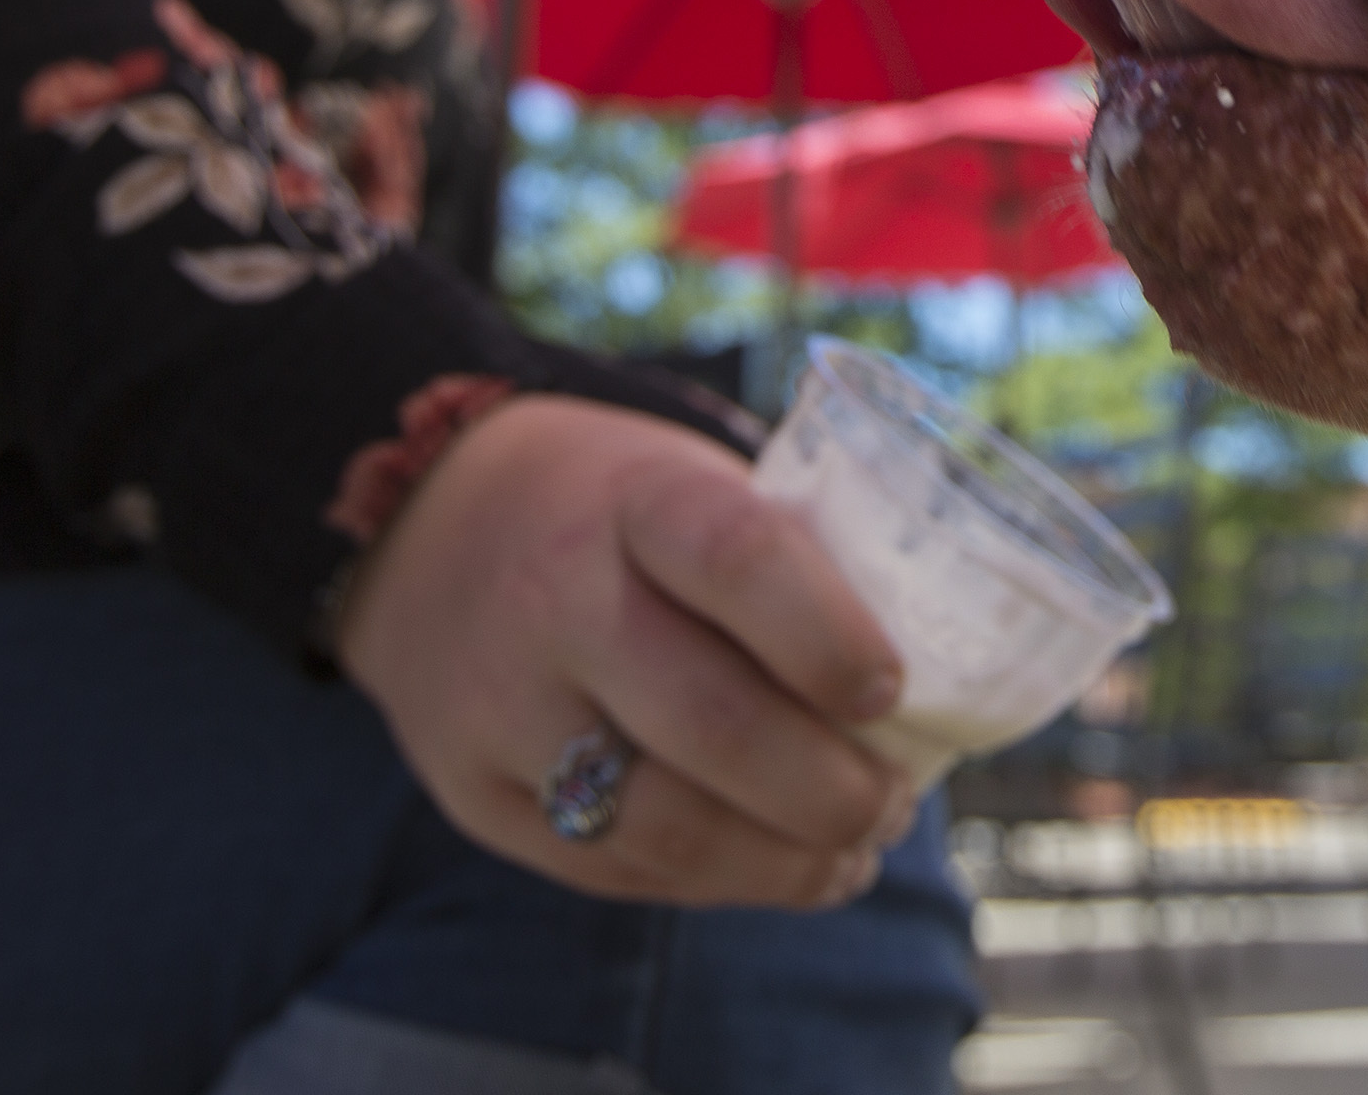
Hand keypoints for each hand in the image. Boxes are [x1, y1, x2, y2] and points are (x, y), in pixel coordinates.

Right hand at [333, 394, 918, 906]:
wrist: (425, 527)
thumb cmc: (617, 510)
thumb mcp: (688, 483)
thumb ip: (787, 565)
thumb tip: (942, 674)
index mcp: (632, 500)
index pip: (737, 559)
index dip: (830, 635)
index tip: (892, 689)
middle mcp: (555, 604)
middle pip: (711, 723)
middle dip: (830, 790)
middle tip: (895, 803)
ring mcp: (503, 711)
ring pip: (665, 826)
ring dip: (785, 862)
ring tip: (854, 851)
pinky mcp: (476, 799)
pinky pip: (614, 870)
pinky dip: (718, 884)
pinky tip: (780, 870)